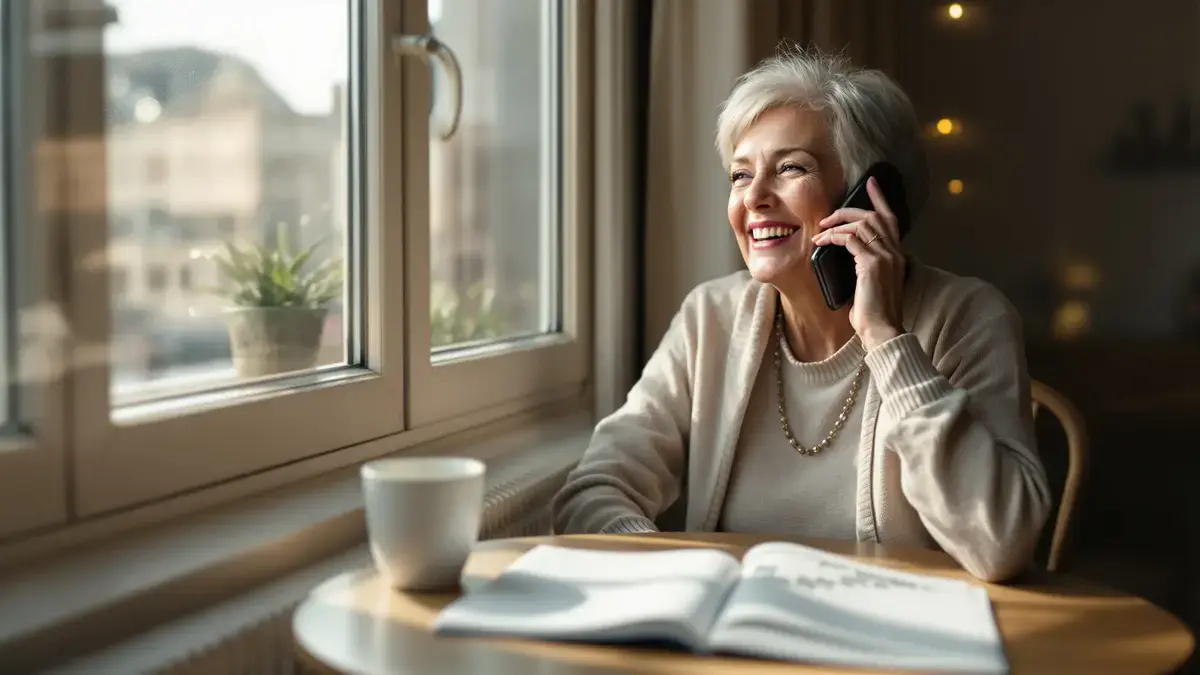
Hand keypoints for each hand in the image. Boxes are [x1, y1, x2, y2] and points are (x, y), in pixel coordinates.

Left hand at [811, 176, 905, 349]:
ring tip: (820, 231)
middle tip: (829, 215)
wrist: (882, 330)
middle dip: (849, 210)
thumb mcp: (872, 285)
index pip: (891, 219)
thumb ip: (867, 268)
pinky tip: (822, 242)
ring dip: (837, 224)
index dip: (880, 199)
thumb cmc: (874, 314)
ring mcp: (885, 256)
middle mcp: (895, 252)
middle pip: (874, 216)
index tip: (870, 183)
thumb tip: (850, 261)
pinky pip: (850, 239)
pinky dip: (834, 237)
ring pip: (862, 224)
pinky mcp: (872, 263)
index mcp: (897, 255)